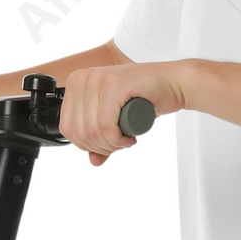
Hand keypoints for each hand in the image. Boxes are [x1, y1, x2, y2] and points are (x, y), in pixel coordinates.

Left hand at [59, 62, 189, 164]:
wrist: (173, 83)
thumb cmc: (145, 97)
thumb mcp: (116, 119)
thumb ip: (102, 139)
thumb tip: (93, 161)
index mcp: (76, 83)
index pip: (67, 128)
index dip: (87, 145)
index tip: (108, 144)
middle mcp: (83, 78)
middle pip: (79, 131)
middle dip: (101, 147)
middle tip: (120, 144)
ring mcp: (98, 79)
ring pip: (93, 131)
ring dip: (112, 145)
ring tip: (126, 140)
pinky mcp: (114, 84)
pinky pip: (106, 126)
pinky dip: (118, 140)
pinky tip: (129, 137)